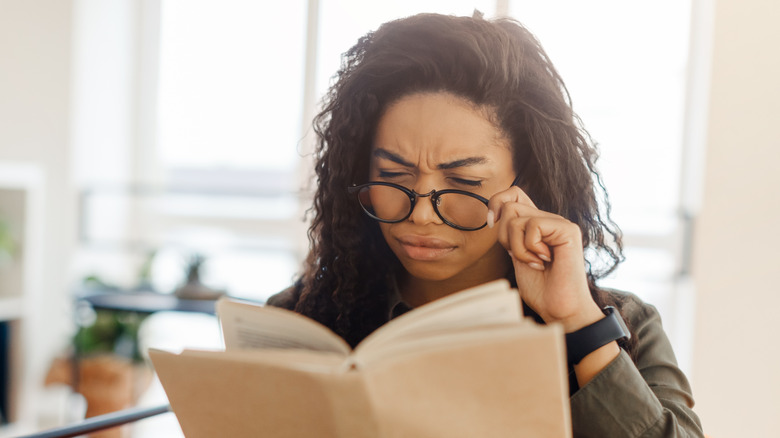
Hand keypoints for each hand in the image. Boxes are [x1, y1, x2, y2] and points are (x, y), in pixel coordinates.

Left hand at [487, 187, 602, 331]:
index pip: (514, 193)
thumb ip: (510, 234)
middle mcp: (549, 219)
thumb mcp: (517, 255)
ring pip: (515, 216)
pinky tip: (543, 261)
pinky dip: (529, 248)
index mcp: (537, 224)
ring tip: (534, 262)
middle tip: (520, 256)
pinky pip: (532, 226)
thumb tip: (494, 214)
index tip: (492, 224)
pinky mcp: (568, 230)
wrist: (560, 309)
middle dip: (503, 235)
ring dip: (516, 246)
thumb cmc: (540, 289)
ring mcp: (559, 223)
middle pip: (509, 205)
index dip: (497, 203)